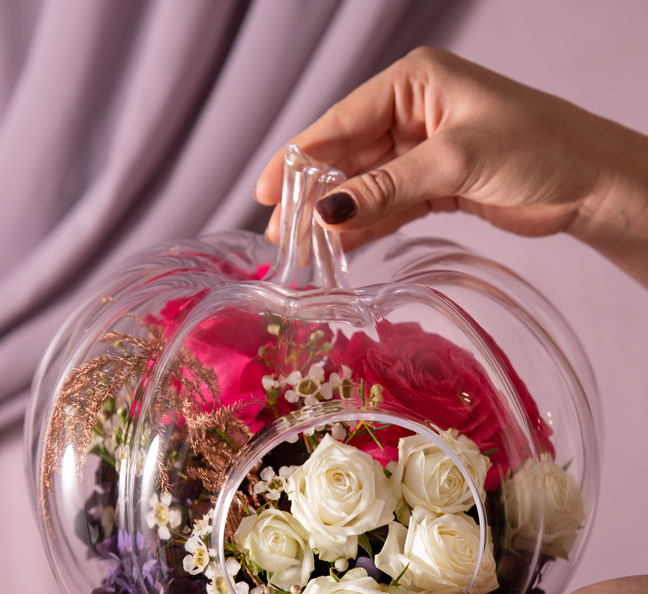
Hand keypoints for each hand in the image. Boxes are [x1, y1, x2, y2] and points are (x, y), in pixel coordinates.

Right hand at [255, 48, 647, 283]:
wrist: (591, 184)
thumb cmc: (536, 148)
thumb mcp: (454, 162)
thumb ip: (387, 187)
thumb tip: (326, 211)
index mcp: (414, 82)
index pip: (342, 121)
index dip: (299, 157)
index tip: (264, 191)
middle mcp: (413, 112)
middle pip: (347, 157)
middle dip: (313, 194)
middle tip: (279, 232)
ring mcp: (422, 152)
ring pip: (365, 186)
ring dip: (336, 217)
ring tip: (301, 248)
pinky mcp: (435, 186)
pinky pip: (388, 206)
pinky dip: (366, 228)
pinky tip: (339, 248)